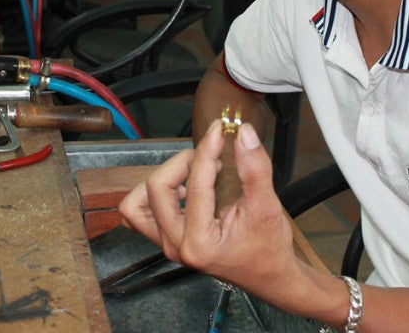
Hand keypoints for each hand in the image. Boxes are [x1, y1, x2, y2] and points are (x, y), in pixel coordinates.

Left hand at [118, 120, 300, 293]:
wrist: (270, 277)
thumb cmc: (269, 249)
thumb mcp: (267, 206)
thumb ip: (255, 169)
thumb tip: (244, 134)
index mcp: (200, 242)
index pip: (195, 185)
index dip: (207, 151)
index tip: (218, 131)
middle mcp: (177, 246)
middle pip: (157, 189)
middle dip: (182, 163)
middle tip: (209, 154)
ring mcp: (168, 245)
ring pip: (138, 203)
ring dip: (161, 179)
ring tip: (189, 172)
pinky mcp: (166, 240)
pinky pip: (140, 214)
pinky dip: (152, 196)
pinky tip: (179, 188)